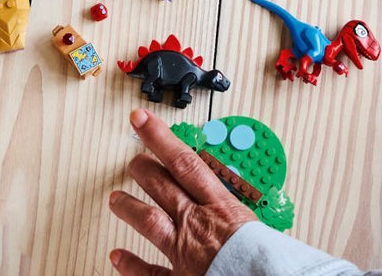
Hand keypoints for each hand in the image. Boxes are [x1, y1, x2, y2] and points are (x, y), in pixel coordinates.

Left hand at [108, 108, 256, 274]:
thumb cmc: (266, 258)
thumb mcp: (258, 222)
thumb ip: (239, 211)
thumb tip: (238, 207)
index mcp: (219, 204)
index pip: (184, 161)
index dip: (160, 138)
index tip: (143, 121)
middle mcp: (196, 222)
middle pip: (163, 187)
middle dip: (144, 168)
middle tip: (133, 156)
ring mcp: (183, 251)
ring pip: (149, 222)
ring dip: (130, 208)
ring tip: (115, 198)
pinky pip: (148, 273)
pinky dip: (130, 265)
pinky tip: (116, 256)